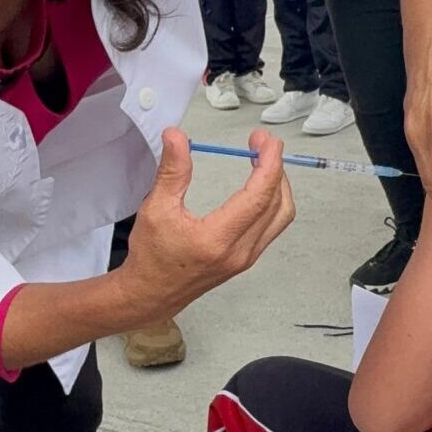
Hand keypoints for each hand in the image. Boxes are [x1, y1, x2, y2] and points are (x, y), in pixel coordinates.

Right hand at [118, 128, 294, 322]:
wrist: (150, 294)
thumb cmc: (151, 256)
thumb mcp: (156, 208)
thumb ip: (172, 171)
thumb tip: (176, 137)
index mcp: (217, 239)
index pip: (258, 197)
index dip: (269, 164)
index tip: (268, 142)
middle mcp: (239, 252)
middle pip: (277, 204)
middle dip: (276, 168)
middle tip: (263, 144)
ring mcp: (246, 258)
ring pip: (281, 217)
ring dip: (278, 185)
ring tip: (263, 160)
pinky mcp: (246, 259)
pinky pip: (273, 226)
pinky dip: (273, 201)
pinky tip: (259, 185)